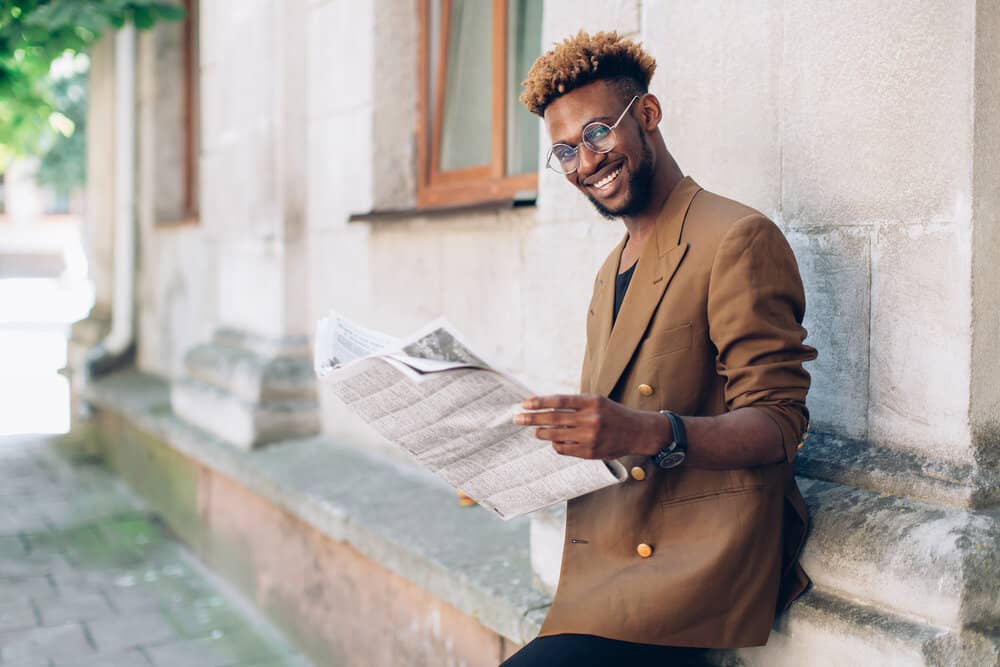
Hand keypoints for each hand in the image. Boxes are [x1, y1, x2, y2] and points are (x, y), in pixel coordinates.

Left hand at [514, 394, 671, 459]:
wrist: (638, 432)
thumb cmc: (612, 414)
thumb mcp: (596, 401)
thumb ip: (574, 404)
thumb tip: (543, 406)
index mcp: (592, 402)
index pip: (559, 401)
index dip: (540, 402)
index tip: (524, 404)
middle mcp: (591, 419)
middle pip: (554, 418)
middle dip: (532, 419)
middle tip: (517, 418)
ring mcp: (591, 437)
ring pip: (555, 435)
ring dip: (541, 433)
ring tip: (536, 431)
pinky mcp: (590, 452)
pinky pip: (564, 449)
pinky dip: (555, 444)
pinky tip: (554, 440)